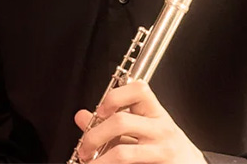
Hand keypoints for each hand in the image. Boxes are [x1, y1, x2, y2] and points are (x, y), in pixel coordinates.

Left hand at [73, 81, 204, 163]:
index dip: (114, 96)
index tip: (100, 111)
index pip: (138, 90)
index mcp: (156, 113)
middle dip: (93, 136)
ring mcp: (163, 151)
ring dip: (99, 161)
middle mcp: (162, 129)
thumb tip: (82, 117)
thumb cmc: (165, 148)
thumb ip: (113, 123)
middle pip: (121, 122)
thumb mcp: (144, 130)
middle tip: (84, 149)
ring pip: (123, 153)